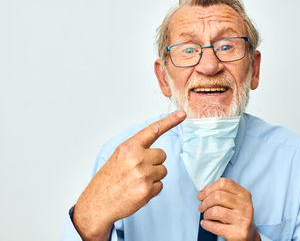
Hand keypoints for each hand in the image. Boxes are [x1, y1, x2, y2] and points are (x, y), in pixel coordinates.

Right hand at [73, 110, 185, 240]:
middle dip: (154, 161)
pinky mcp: (147, 190)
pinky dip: (152, 189)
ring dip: (153, 176)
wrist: (98, 203)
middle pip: (162, 154)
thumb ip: (137, 149)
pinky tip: (138, 190)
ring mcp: (143, 175)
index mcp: (129, 147)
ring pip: (163, 170)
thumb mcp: (119, 156)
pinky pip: (160, 185)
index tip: (182, 114)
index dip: (170, 121)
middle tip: (138, 170)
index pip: (154, 130)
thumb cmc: (109, 179)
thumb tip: (157, 151)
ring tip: (136, 181)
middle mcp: (137, 158)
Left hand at [197, 178, 260, 240]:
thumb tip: (203, 193)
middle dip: (205, 202)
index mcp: (244, 194)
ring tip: (206, 216)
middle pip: (218, 196)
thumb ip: (223, 193)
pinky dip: (206, 224)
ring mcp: (243, 219)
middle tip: (201, 207)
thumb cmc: (236, 216)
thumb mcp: (235, 202)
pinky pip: (216, 226)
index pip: (224, 183)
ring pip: (216, 211)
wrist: (249, 236)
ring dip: (206, 213)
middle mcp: (245, 205)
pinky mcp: (238, 233)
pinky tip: (205, 224)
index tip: (201, 195)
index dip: (209, 188)